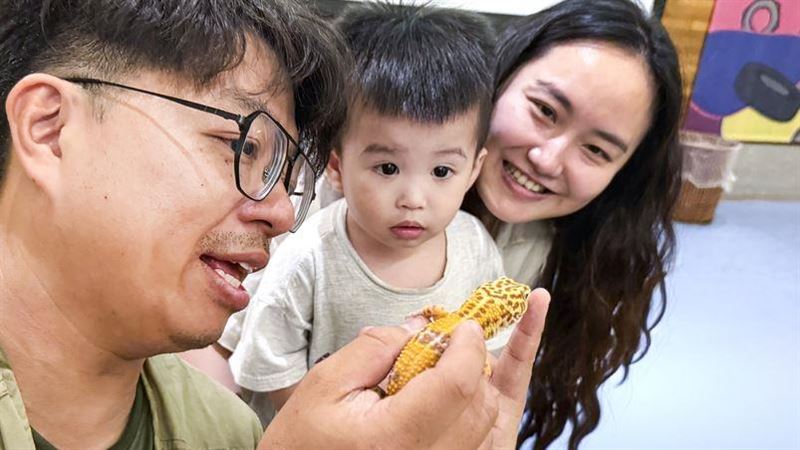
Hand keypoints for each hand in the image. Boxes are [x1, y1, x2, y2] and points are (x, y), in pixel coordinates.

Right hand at [259, 288, 549, 449]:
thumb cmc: (302, 440)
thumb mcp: (326, 382)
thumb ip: (377, 347)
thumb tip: (422, 328)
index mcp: (394, 436)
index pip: (456, 384)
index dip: (468, 346)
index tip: (464, 325)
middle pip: (479, 405)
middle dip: (473, 365)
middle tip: (450, 344)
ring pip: (485, 427)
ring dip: (475, 391)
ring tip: (441, 372)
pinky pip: (473, 445)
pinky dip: (468, 416)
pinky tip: (443, 400)